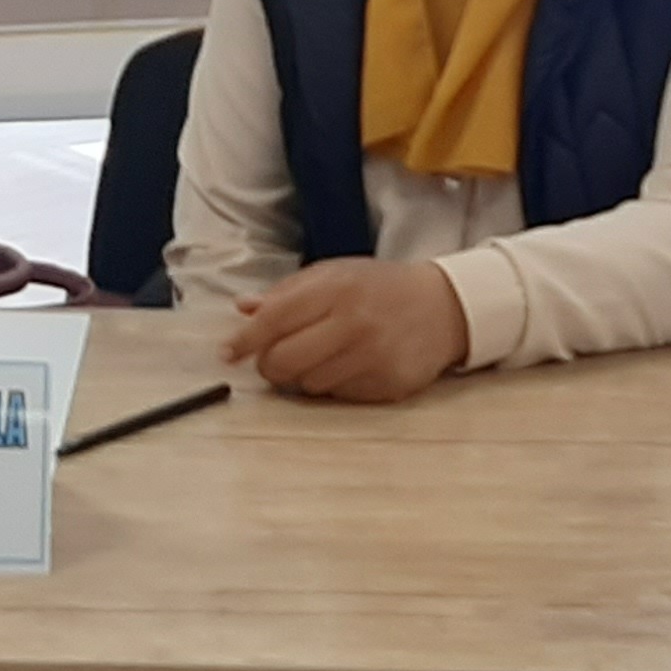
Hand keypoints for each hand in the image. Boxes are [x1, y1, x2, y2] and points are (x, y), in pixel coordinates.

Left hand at [221, 258, 469, 402]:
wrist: (443, 306)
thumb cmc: (379, 288)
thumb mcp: (334, 274)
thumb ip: (287, 293)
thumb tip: (243, 309)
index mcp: (335, 288)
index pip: (273, 319)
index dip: (244, 340)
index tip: (227, 354)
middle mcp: (353, 322)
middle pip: (284, 361)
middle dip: (269, 365)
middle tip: (273, 360)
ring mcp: (373, 356)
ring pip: (308, 384)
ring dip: (303, 376)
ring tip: (322, 355)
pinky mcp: (389, 384)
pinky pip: (339, 397)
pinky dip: (333, 386)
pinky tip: (349, 365)